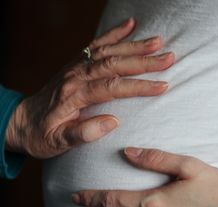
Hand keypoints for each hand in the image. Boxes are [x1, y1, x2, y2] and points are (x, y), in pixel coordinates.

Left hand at [6, 18, 173, 158]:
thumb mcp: (57, 143)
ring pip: (107, 51)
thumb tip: (112, 122)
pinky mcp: (74, 65)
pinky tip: (130, 25)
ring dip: (134, 45)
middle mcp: (74, 77)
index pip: (111, 88)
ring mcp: (74, 68)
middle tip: (169, 58)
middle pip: (113, 64)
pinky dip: (114, 34)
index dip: (138, 87)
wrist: (20, 122)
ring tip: (158, 42)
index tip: (162, 86)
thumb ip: (82, 134)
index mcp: (72, 97)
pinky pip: (95, 45)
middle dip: (143, 61)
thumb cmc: (40, 136)